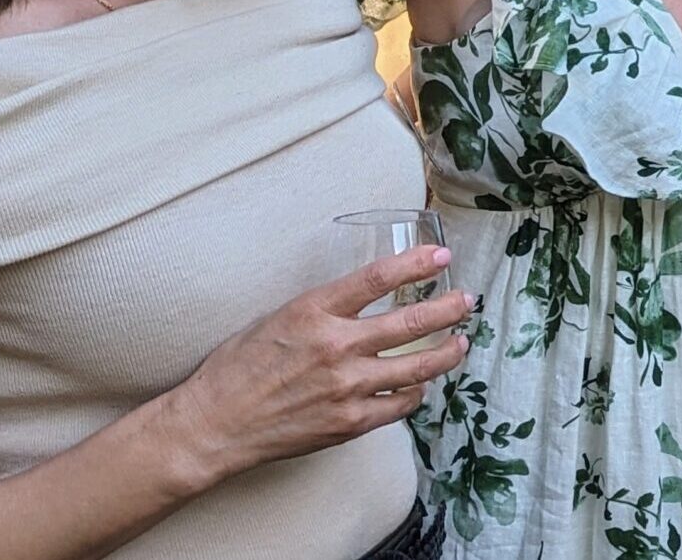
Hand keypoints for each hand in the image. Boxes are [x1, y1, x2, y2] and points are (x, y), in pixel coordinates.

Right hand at [154, 242, 474, 485]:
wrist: (215, 424)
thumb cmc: (237, 368)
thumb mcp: (277, 317)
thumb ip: (323, 309)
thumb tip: (363, 298)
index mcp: (314, 311)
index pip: (378, 278)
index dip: (416, 264)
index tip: (441, 256)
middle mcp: (335, 347)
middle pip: (410, 323)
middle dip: (448, 308)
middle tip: (467, 300)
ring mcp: (346, 387)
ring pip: (417, 367)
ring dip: (446, 352)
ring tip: (460, 342)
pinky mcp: (349, 422)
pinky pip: (399, 404)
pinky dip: (415, 392)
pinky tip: (420, 384)